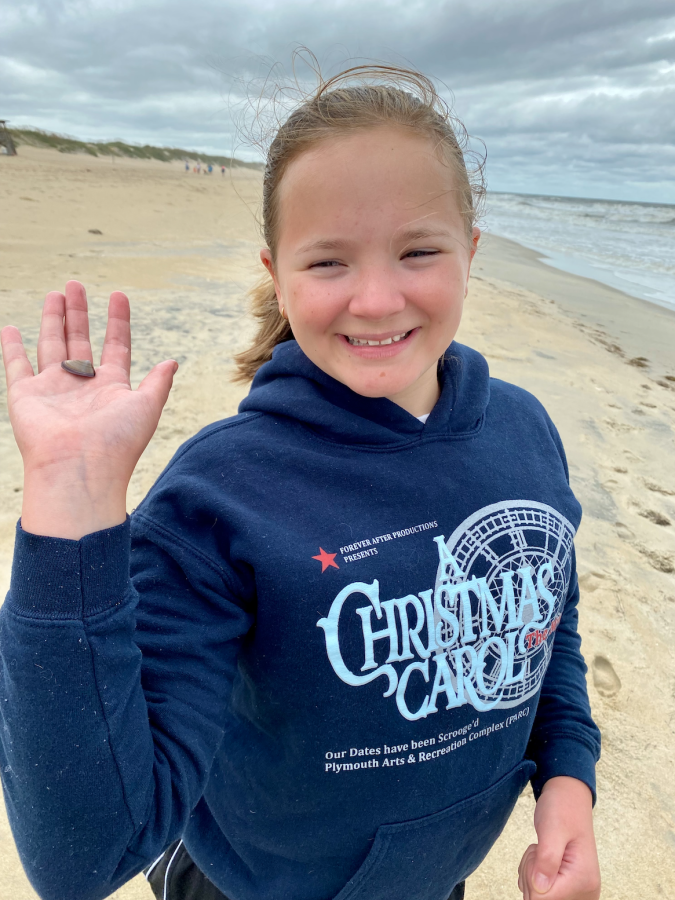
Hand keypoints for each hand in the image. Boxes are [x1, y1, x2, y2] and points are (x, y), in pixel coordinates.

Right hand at [1, 281, 177, 538]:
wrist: (79, 470)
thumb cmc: (117, 442)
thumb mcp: (146, 407)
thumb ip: (158, 383)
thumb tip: (173, 361)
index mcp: (112, 387)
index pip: (116, 346)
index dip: (118, 321)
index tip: (119, 295)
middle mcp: (82, 385)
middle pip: (80, 339)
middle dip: (78, 312)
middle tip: (75, 284)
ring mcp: (53, 389)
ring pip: (51, 344)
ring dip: (53, 319)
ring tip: (56, 293)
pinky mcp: (26, 395)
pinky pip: (16, 365)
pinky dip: (11, 347)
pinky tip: (9, 328)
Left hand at [518, 776, 599, 899]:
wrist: (569, 799)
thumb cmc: (562, 809)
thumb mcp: (551, 830)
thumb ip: (547, 859)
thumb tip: (539, 889)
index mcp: (582, 880)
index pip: (542, 898)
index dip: (531, 876)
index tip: (539, 854)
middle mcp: (585, 891)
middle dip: (530, 876)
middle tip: (540, 851)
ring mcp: (578, 891)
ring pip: (536, 896)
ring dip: (530, 874)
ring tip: (542, 852)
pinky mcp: (570, 888)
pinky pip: (539, 893)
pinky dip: (533, 876)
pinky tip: (543, 859)